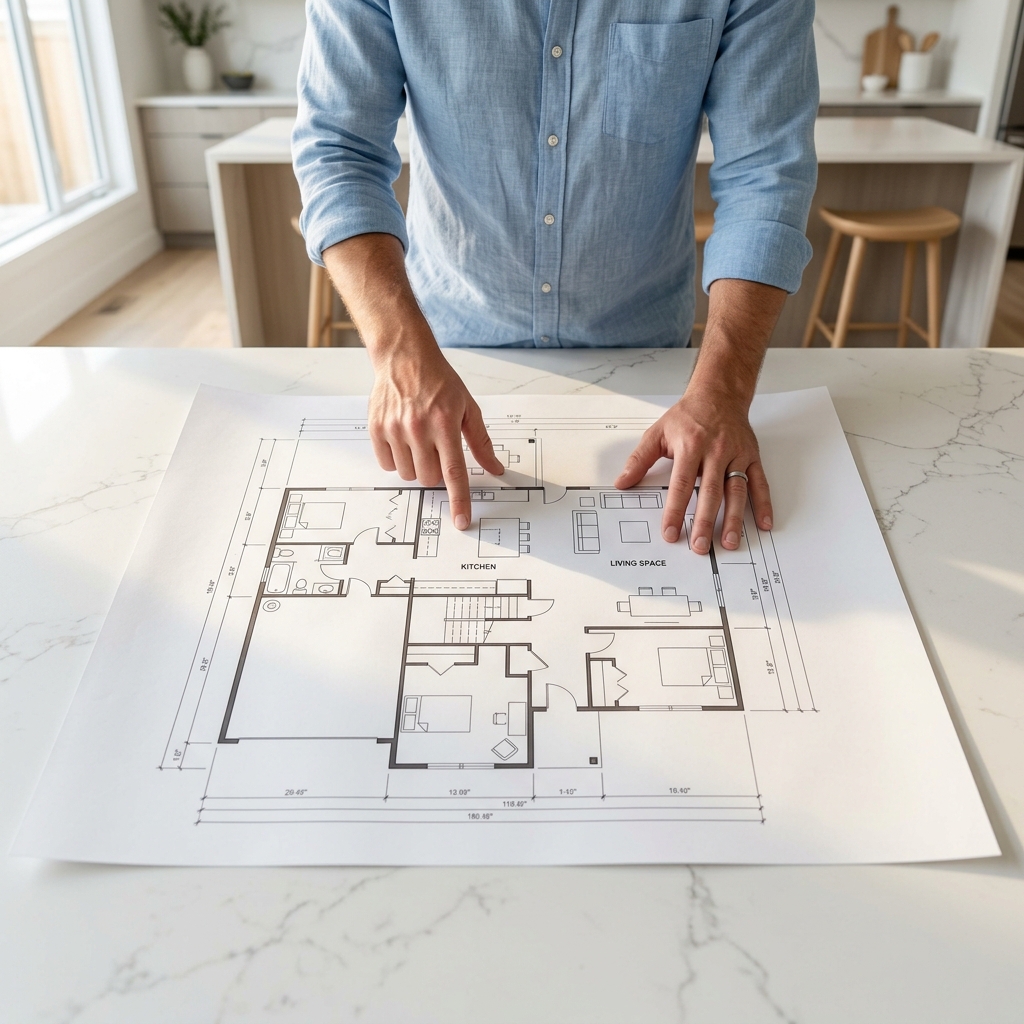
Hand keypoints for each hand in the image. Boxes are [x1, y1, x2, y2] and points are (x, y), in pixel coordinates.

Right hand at [369, 339, 504, 529]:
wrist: (404, 358)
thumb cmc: (439, 382)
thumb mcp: (467, 408)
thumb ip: (481, 442)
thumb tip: (496, 469)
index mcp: (445, 424)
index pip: (454, 472)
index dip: (459, 500)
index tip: (461, 521)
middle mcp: (418, 428)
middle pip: (428, 478)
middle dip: (436, 473)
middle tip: (436, 450)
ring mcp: (395, 429)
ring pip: (407, 475)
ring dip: (416, 467)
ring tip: (419, 441)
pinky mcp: (376, 429)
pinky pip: (387, 464)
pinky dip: (396, 459)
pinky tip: (402, 439)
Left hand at [614, 386, 771, 553]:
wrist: (719, 393)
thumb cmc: (688, 416)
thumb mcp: (657, 432)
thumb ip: (639, 459)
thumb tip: (622, 482)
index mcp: (690, 446)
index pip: (680, 485)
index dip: (674, 511)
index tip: (670, 533)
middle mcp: (715, 451)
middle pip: (709, 492)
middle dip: (704, 522)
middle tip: (699, 546)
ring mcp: (736, 455)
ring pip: (736, 491)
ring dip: (733, 519)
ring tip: (728, 542)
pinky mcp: (752, 457)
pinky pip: (760, 483)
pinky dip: (764, 504)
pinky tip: (763, 524)